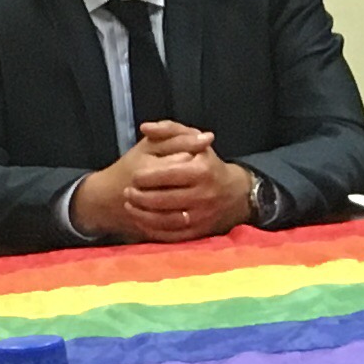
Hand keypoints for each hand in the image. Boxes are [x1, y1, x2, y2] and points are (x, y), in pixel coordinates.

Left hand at [72, 125, 249, 244]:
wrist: (235, 194)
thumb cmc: (208, 164)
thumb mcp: (193, 140)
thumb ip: (168, 129)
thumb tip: (145, 128)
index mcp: (202, 170)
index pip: (167, 175)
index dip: (146, 177)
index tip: (134, 176)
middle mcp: (203, 195)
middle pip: (163, 200)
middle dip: (140, 197)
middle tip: (127, 192)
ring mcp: (201, 217)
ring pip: (165, 220)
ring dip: (142, 215)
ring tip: (130, 206)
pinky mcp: (199, 233)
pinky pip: (172, 236)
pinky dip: (153, 230)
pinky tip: (141, 220)